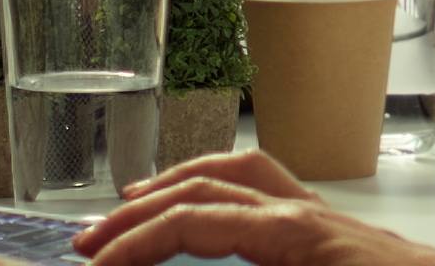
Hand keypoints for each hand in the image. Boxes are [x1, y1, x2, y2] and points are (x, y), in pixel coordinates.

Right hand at [79, 151, 434, 265]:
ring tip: (138, 203)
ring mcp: (331, 219)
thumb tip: (186, 261)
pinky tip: (215, 219)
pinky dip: (228, 193)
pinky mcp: (343, 237)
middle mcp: (314, 214)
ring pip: (243, 177)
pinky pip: (275, 195)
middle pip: (211, 186)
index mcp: (302, 235)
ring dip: (183, 185)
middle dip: (143, 209)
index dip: (137, 243)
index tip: (94, 265)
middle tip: (92, 239)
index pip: (197, 221)